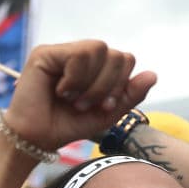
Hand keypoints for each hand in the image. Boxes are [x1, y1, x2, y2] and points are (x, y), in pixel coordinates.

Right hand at [4, 40, 156, 150]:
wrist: (35, 139)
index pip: (125, 59)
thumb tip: (153, 75)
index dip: (121, 84)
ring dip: (90, 83)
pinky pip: (78, 54)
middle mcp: (79, 56)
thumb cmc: (65, 126)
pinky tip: (59, 91)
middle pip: (116, 54)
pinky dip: (74, 78)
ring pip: (99, 49)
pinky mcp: (45, 53)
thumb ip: (129, 95)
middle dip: (107, 86)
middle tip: (84, 105)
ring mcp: (61, 52)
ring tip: (73, 99)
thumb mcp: (105, 114)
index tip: (103, 107)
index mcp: (94, 68)